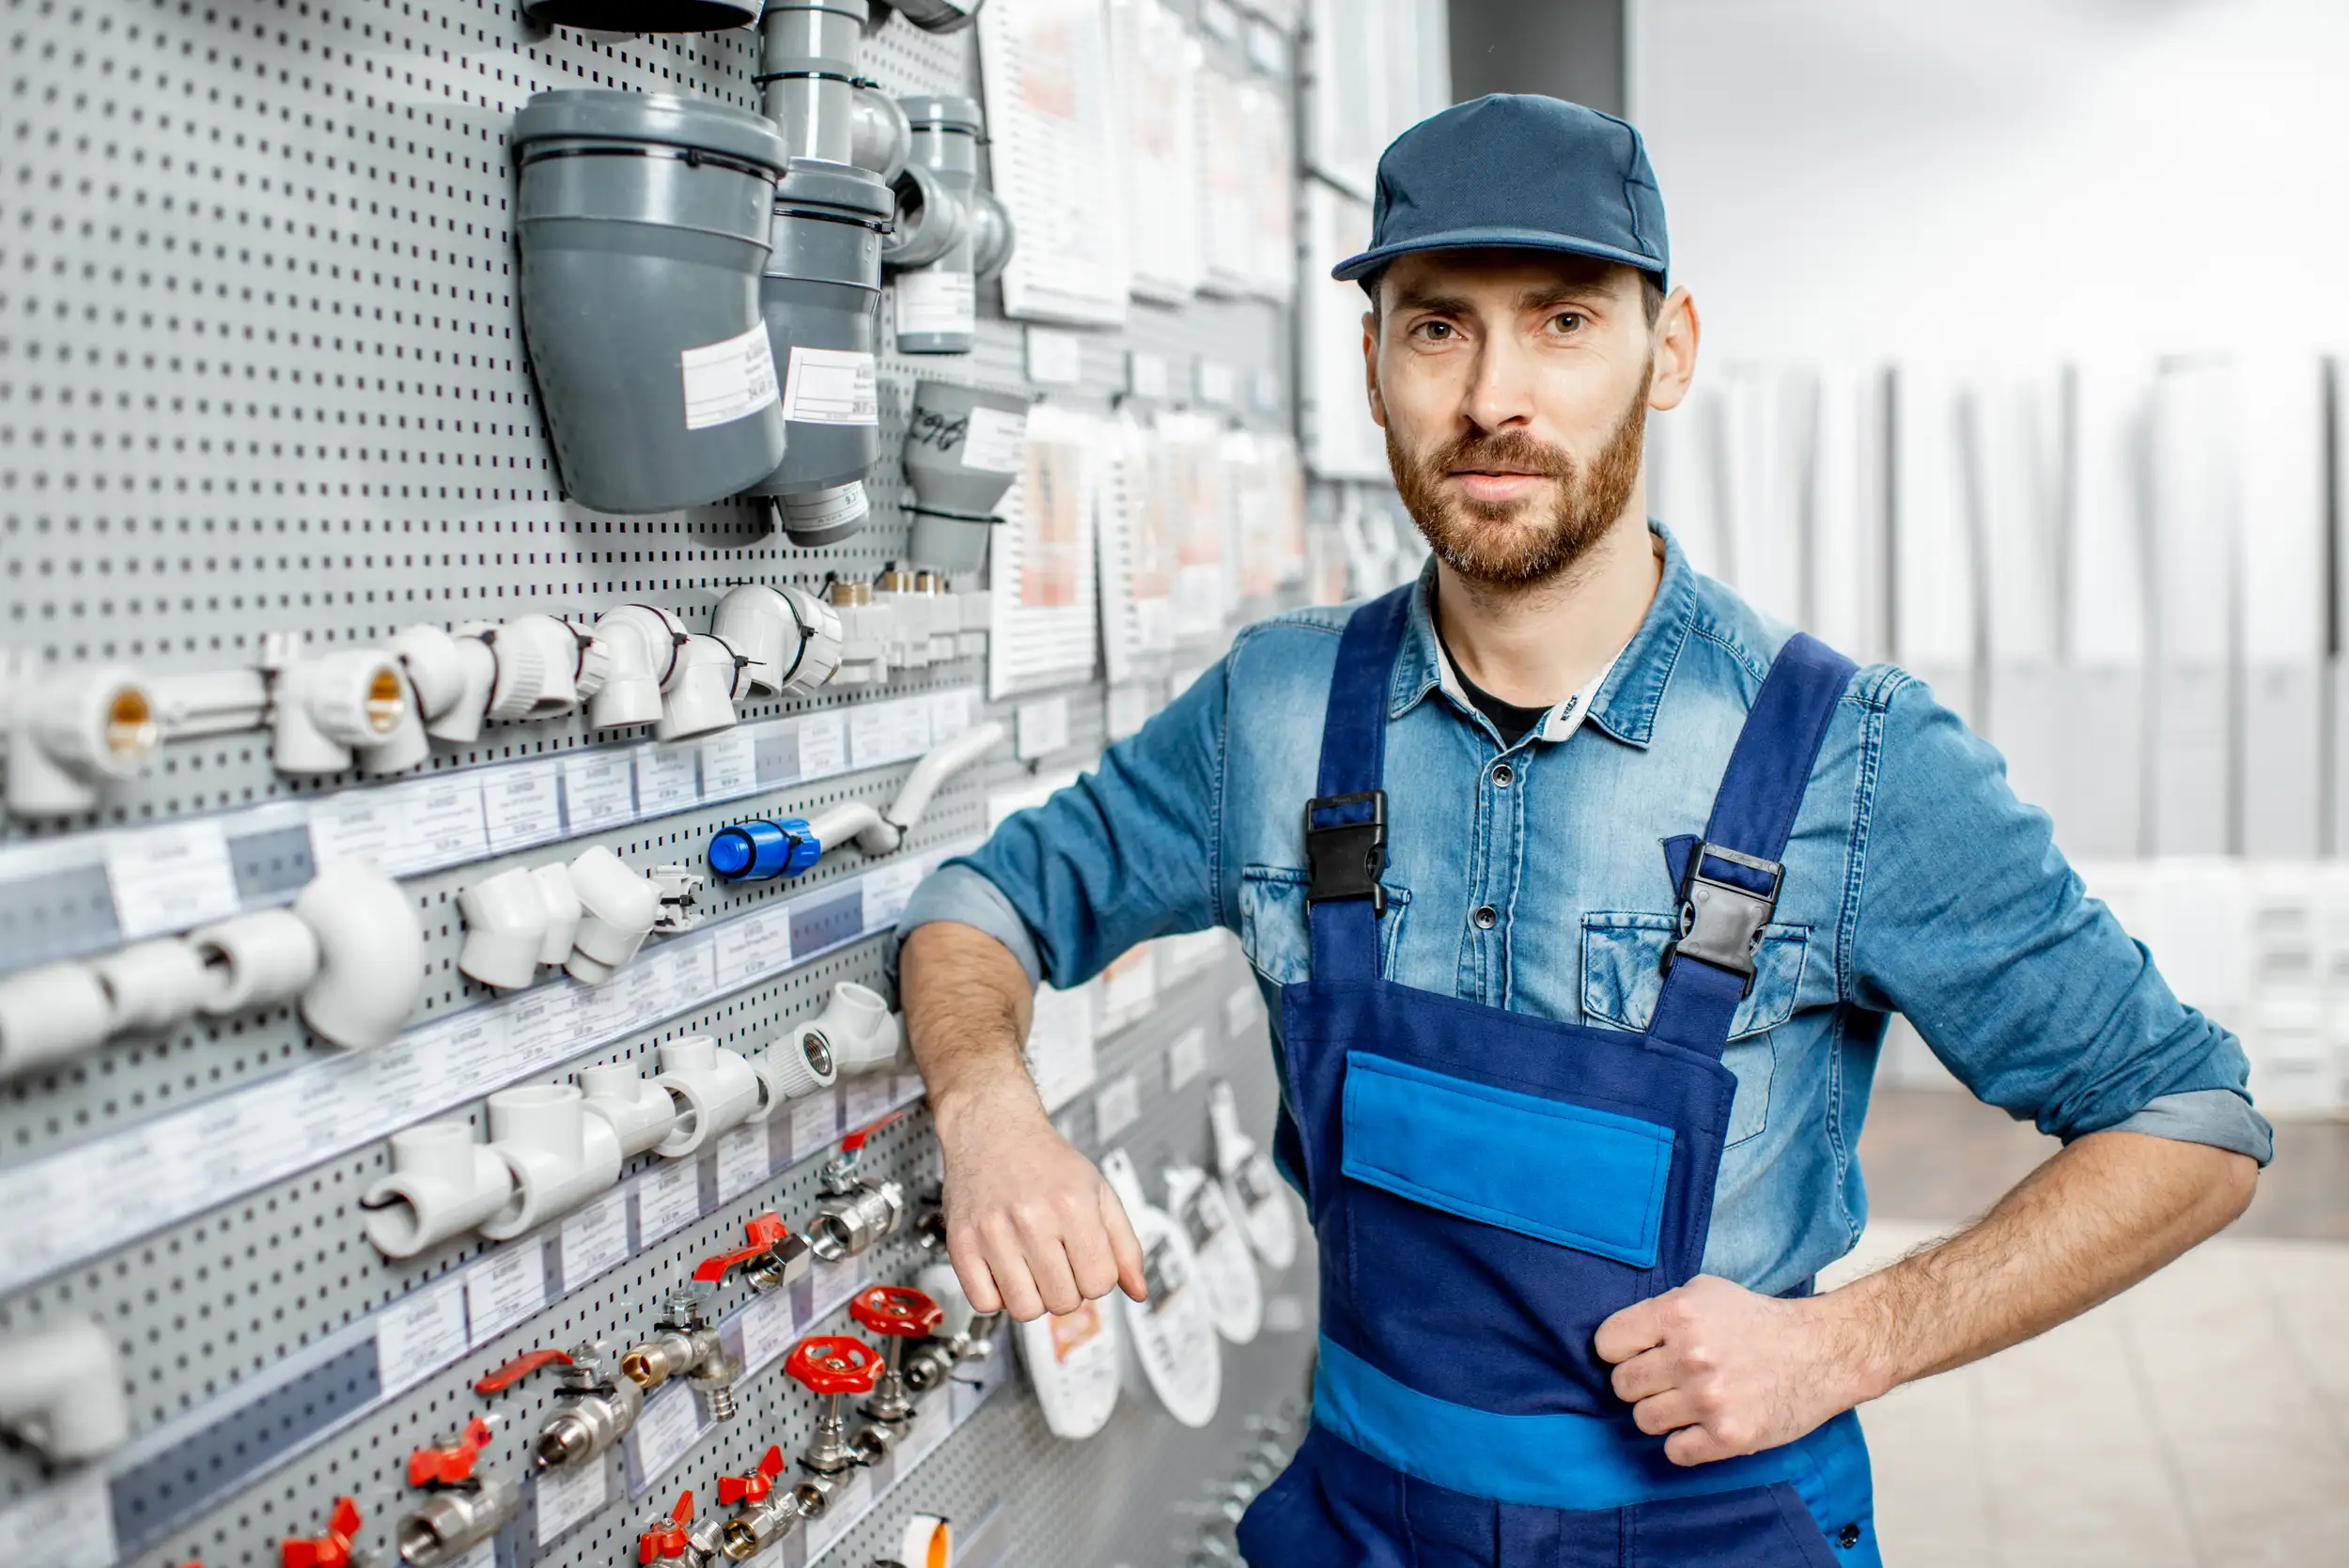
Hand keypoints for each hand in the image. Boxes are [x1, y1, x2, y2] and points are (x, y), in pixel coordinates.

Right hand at [934, 1080, 1147, 1321]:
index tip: (1085, 1259)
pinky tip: (1003, 1269)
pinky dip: (996, 1296)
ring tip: (1031, 1268)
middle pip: (1063, 1302)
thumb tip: (1138, 1291)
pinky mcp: (961, 1242)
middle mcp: (1031, 1218)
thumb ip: (1125, 1244)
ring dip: (1033, 1297)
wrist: (993, 1129)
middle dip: (1066, 1289)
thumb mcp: (1099, 1191)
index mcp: (1072, 1204)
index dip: (1096, 1277)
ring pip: (1024, 1310)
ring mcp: (992, 1232)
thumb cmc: (1046, 1161)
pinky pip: (984, 1303)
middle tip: (1058, 1263)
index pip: (1100, 1283)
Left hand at [1594, 1275, 1885, 1464]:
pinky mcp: (1729, 1436)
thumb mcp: (1704, 1292)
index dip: (1620, 1351)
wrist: (1821, 1352)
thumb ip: (1660, 1311)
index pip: (1607, 1343)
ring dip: (1663, 1415)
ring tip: (1690, 1402)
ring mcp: (1708, 1398)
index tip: (1641, 1354)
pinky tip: (1704, 1427)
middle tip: (1670, 1380)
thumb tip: (1620, 1340)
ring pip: (1644, 1420)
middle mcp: (1689, 1356)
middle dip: (1642, 1384)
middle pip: (1622, 1386)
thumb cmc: (1758, 1320)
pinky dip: (1685, 1444)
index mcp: (1677, 1314)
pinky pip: (1675, 1452)